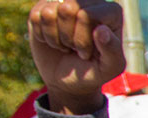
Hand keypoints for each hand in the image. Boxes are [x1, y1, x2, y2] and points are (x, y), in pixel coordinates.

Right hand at [27, 0, 124, 114]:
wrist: (69, 79)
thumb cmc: (94, 71)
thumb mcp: (110, 68)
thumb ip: (112, 51)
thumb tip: (101, 30)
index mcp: (111, 12)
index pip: (87, 15)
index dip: (82, 40)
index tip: (87, 54)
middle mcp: (89, 2)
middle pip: (67, 9)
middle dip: (68, 38)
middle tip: (75, 48)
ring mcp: (65, 2)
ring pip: (49, 12)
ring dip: (55, 38)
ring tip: (66, 45)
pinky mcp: (45, 7)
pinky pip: (35, 16)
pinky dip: (41, 35)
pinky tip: (54, 40)